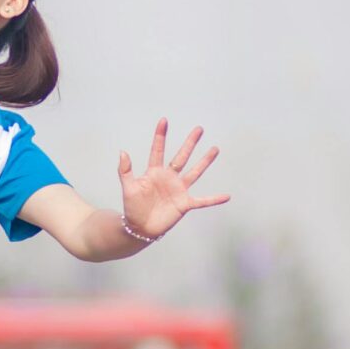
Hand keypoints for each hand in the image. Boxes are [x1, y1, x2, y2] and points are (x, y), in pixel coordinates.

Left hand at [116, 120, 228, 241]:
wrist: (139, 228)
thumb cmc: (132, 207)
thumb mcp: (128, 188)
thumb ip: (126, 170)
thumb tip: (123, 152)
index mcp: (154, 172)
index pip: (158, 150)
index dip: (160, 136)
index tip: (164, 120)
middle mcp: (169, 178)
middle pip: (181, 156)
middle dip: (190, 143)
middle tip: (199, 129)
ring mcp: (178, 190)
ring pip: (194, 172)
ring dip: (205, 161)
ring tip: (214, 149)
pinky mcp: (184, 204)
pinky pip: (202, 201)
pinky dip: (214, 199)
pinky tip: (226, 196)